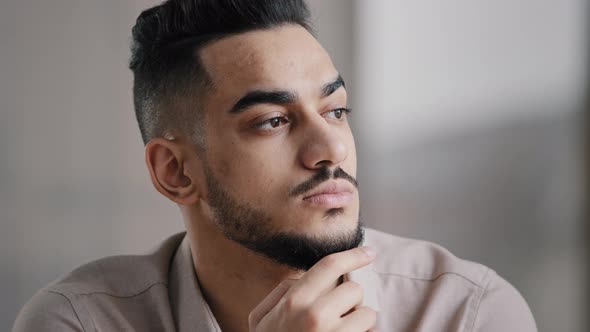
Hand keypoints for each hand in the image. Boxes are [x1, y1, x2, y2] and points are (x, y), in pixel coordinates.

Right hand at [248, 246, 377, 331]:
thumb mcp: (262, 318)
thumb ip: (282, 292)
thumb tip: (304, 276)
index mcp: (294, 301)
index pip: (330, 266)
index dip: (353, 255)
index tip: (369, 252)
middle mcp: (316, 316)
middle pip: (354, 290)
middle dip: (351, 299)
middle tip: (339, 311)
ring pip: (367, 314)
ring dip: (360, 320)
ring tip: (342, 331)